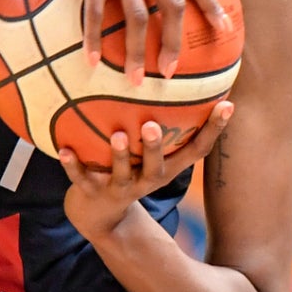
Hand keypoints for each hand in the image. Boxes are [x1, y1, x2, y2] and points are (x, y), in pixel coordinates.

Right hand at [24, 0, 228, 82]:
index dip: (212, 4)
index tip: (223, 29)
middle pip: (172, 6)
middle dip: (175, 42)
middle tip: (172, 70)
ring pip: (137, 17)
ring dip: (137, 52)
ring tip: (136, 80)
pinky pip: (96, 14)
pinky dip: (94, 39)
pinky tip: (91, 61)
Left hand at [58, 103, 232, 240]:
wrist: (97, 213)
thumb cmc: (131, 168)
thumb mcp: (151, 154)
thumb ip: (165, 125)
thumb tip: (183, 78)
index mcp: (165, 168)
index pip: (196, 151)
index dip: (214, 130)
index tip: (228, 105)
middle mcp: (146, 180)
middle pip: (157, 167)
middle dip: (155, 147)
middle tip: (152, 125)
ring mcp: (119, 189)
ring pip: (122, 174)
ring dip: (120, 155)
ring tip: (117, 135)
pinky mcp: (92, 193)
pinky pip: (81, 179)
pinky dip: (73, 166)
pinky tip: (63, 149)